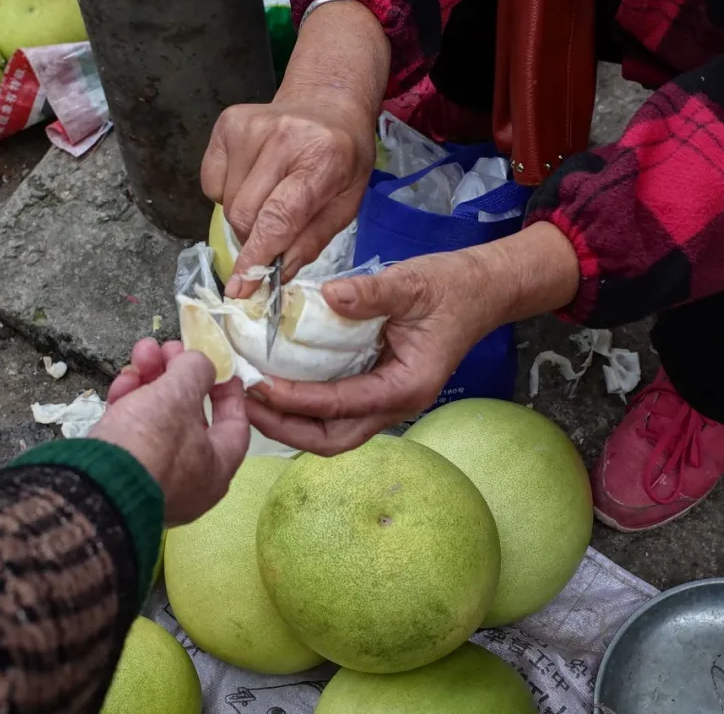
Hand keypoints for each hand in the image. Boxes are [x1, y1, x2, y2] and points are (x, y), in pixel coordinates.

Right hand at [91, 339, 249, 525]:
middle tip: (169, 349)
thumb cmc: (152, 441)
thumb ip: (196, 371)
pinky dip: (130, 403)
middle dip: (178, 376)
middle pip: (190, 416)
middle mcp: (189, 479)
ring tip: (142, 352)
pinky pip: (133, 433)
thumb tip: (198, 363)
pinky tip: (123, 380)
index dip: (229, 390)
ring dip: (151, 381)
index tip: (220, 364)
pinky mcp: (122, 471)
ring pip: (158, 420)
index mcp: (217, 469)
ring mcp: (153, 477)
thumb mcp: (179, 395)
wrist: (93, 484)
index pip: (235, 425)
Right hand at [199, 0, 388, 297]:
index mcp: (322, 159)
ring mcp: (249, 126)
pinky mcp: (226, 124)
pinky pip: (212, 183)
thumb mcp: (345, 204)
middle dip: (252, 239)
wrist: (326, 103)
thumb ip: (311, 241)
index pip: (278, 218)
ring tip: (268, 199)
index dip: (256, 257)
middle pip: (244, 214)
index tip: (240, 289)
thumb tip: (276, 274)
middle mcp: (282, 137)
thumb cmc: (341, 160)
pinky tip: (253, 179)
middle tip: (271, 236)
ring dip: (243, 216)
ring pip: (226, 203)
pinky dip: (228, 193)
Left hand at [245, 251, 494, 454]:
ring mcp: (385, 401)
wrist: (481, 290)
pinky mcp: (376, 389)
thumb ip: (371, 292)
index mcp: (406, 387)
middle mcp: (396, 405)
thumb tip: (329, 296)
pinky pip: (334, 411)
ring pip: (331, 432)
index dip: (296, 400)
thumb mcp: (412, 283)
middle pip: (331, 440)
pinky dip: (302, 406)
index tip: (258, 384)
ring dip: (289, 423)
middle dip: (285, 428)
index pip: (341, 406)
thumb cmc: (452, 288)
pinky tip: (275, 385)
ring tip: (250, 399)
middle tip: (242, 403)